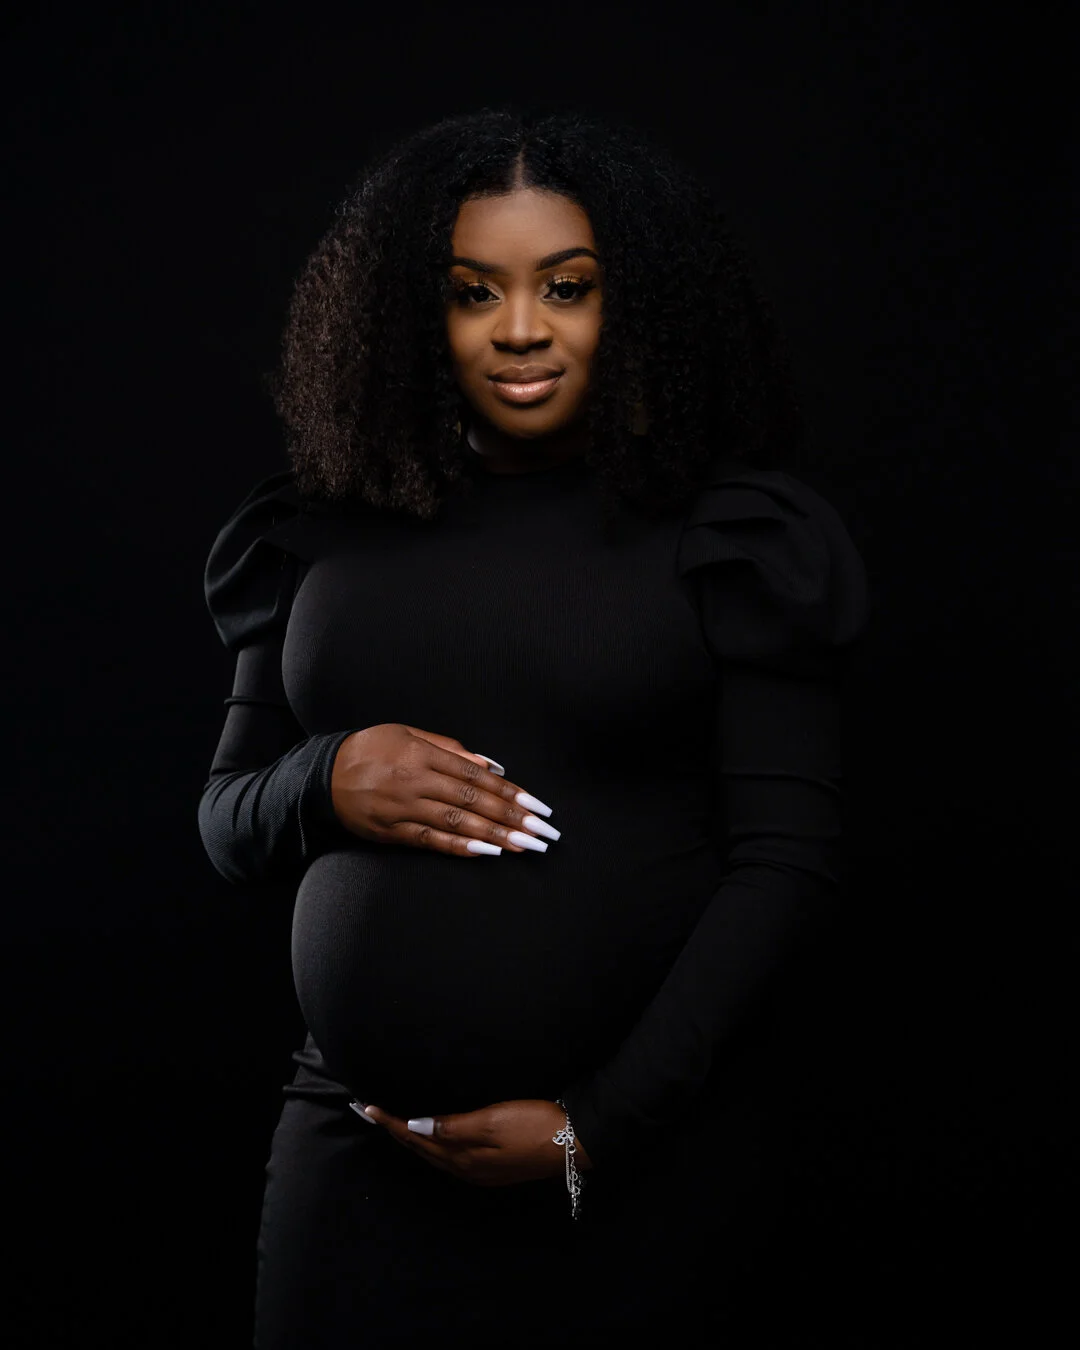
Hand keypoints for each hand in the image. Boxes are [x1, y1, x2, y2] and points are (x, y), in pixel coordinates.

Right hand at [330, 724, 558, 857]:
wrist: (321, 775)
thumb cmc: (371, 749)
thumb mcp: (408, 733)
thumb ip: (451, 748)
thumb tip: (493, 767)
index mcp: (422, 754)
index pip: (476, 775)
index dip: (510, 792)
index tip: (538, 805)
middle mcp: (415, 780)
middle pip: (473, 801)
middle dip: (513, 817)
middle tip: (544, 831)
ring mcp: (403, 808)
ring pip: (457, 823)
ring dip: (496, 836)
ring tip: (526, 846)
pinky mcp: (392, 831)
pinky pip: (431, 841)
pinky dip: (460, 848)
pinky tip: (487, 853)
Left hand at [359, 1098, 593, 1185]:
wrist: (574, 1144)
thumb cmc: (534, 1124)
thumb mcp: (493, 1121)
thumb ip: (453, 1126)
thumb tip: (415, 1127)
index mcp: (461, 1157)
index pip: (415, 1137)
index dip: (390, 1122)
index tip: (365, 1107)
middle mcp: (465, 1168)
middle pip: (420, 1148)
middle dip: (393, 1131)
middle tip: (367, 1112)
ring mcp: (480, 1171)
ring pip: (433, 1155)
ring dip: (410, 1139)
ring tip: (391, 1124)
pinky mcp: (493, 1168)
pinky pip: (449, 1157)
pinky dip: (431, 1145)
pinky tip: (431, 1137)